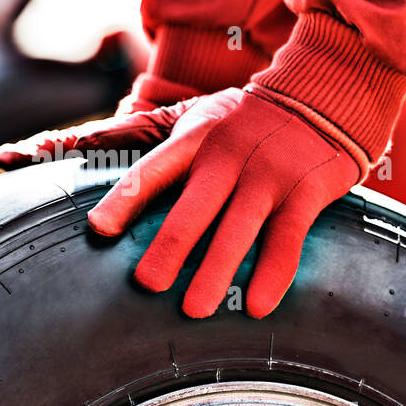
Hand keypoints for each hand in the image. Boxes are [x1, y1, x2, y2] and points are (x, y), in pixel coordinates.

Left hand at [0, 86, 358, 317]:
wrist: (322, 96)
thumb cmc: (244, 119)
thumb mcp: (197, 115)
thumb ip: (149, 134)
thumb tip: (84, 141)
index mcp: (195, 137)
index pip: (153, 170)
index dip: (125, 200)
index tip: (100, 230)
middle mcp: (229, 155)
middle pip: (194, 207)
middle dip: (170, 247)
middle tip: (148, 284)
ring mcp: (268, 176)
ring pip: (238, 229)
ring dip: (216, 272)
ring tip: (195, 309)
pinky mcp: (305, 193)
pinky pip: (287, 241)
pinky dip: (272, 275)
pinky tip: (257, 307)